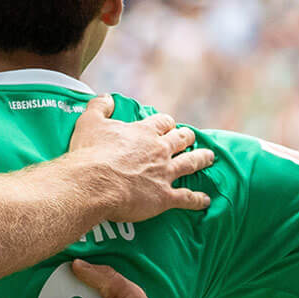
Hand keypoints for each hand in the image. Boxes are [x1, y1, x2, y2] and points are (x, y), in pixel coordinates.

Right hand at [67, 96, 213, 222]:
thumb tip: (107, 97)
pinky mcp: (165, 197)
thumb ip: (99, 107)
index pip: (162, 122)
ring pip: (191, 163)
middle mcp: (159, 150)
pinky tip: (205, 200)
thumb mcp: (89, 122)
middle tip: (190, 138)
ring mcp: (165, 173)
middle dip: (186, 137)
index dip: (166, 123)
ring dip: (201, 159)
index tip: (168, 125)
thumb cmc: (90, 153)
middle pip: (181, 139)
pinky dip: (198, 199)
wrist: (94, 184)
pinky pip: (187, 198)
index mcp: (143, 132)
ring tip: (209, 157)